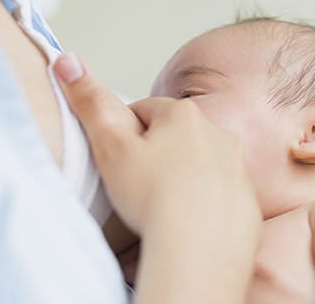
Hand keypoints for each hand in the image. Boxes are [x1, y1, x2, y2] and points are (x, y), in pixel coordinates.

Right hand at [55, 53, 260, 303]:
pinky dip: (203, 207)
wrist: (197, 253)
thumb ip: (89, 102)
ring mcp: (238, 170)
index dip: (126, 133)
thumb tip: (67, 60)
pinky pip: (219, 198)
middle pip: (177, 137)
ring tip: (159, 207)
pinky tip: (185, 225)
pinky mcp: (247, 204)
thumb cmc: (153, 199)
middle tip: (135, 184)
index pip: (147, 111)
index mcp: (185, 116)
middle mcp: (219, 135)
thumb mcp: (110, 147)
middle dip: (157, 154)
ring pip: (200, 167)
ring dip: (182, 180)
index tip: (117, 156)